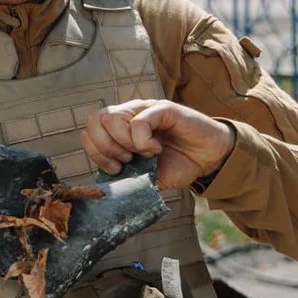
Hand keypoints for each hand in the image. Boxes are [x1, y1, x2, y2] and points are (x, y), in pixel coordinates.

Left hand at [80, 100, 234, 189]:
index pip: (89, 131)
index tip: (116, 169)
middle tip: (126, 161)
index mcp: (120, 129)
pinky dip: (143, 141)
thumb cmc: (177, 164)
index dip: (96, 152)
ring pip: (111, 117)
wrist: (208, 158)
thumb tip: (106, 188)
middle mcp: (129, 115)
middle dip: (105, 148)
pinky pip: (140, 120)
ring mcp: (145, 109)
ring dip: (122, 142)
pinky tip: (156, 149)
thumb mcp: (146, 176)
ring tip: (142, 154)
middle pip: (95, 120)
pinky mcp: (163, 109)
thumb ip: (126, 177)